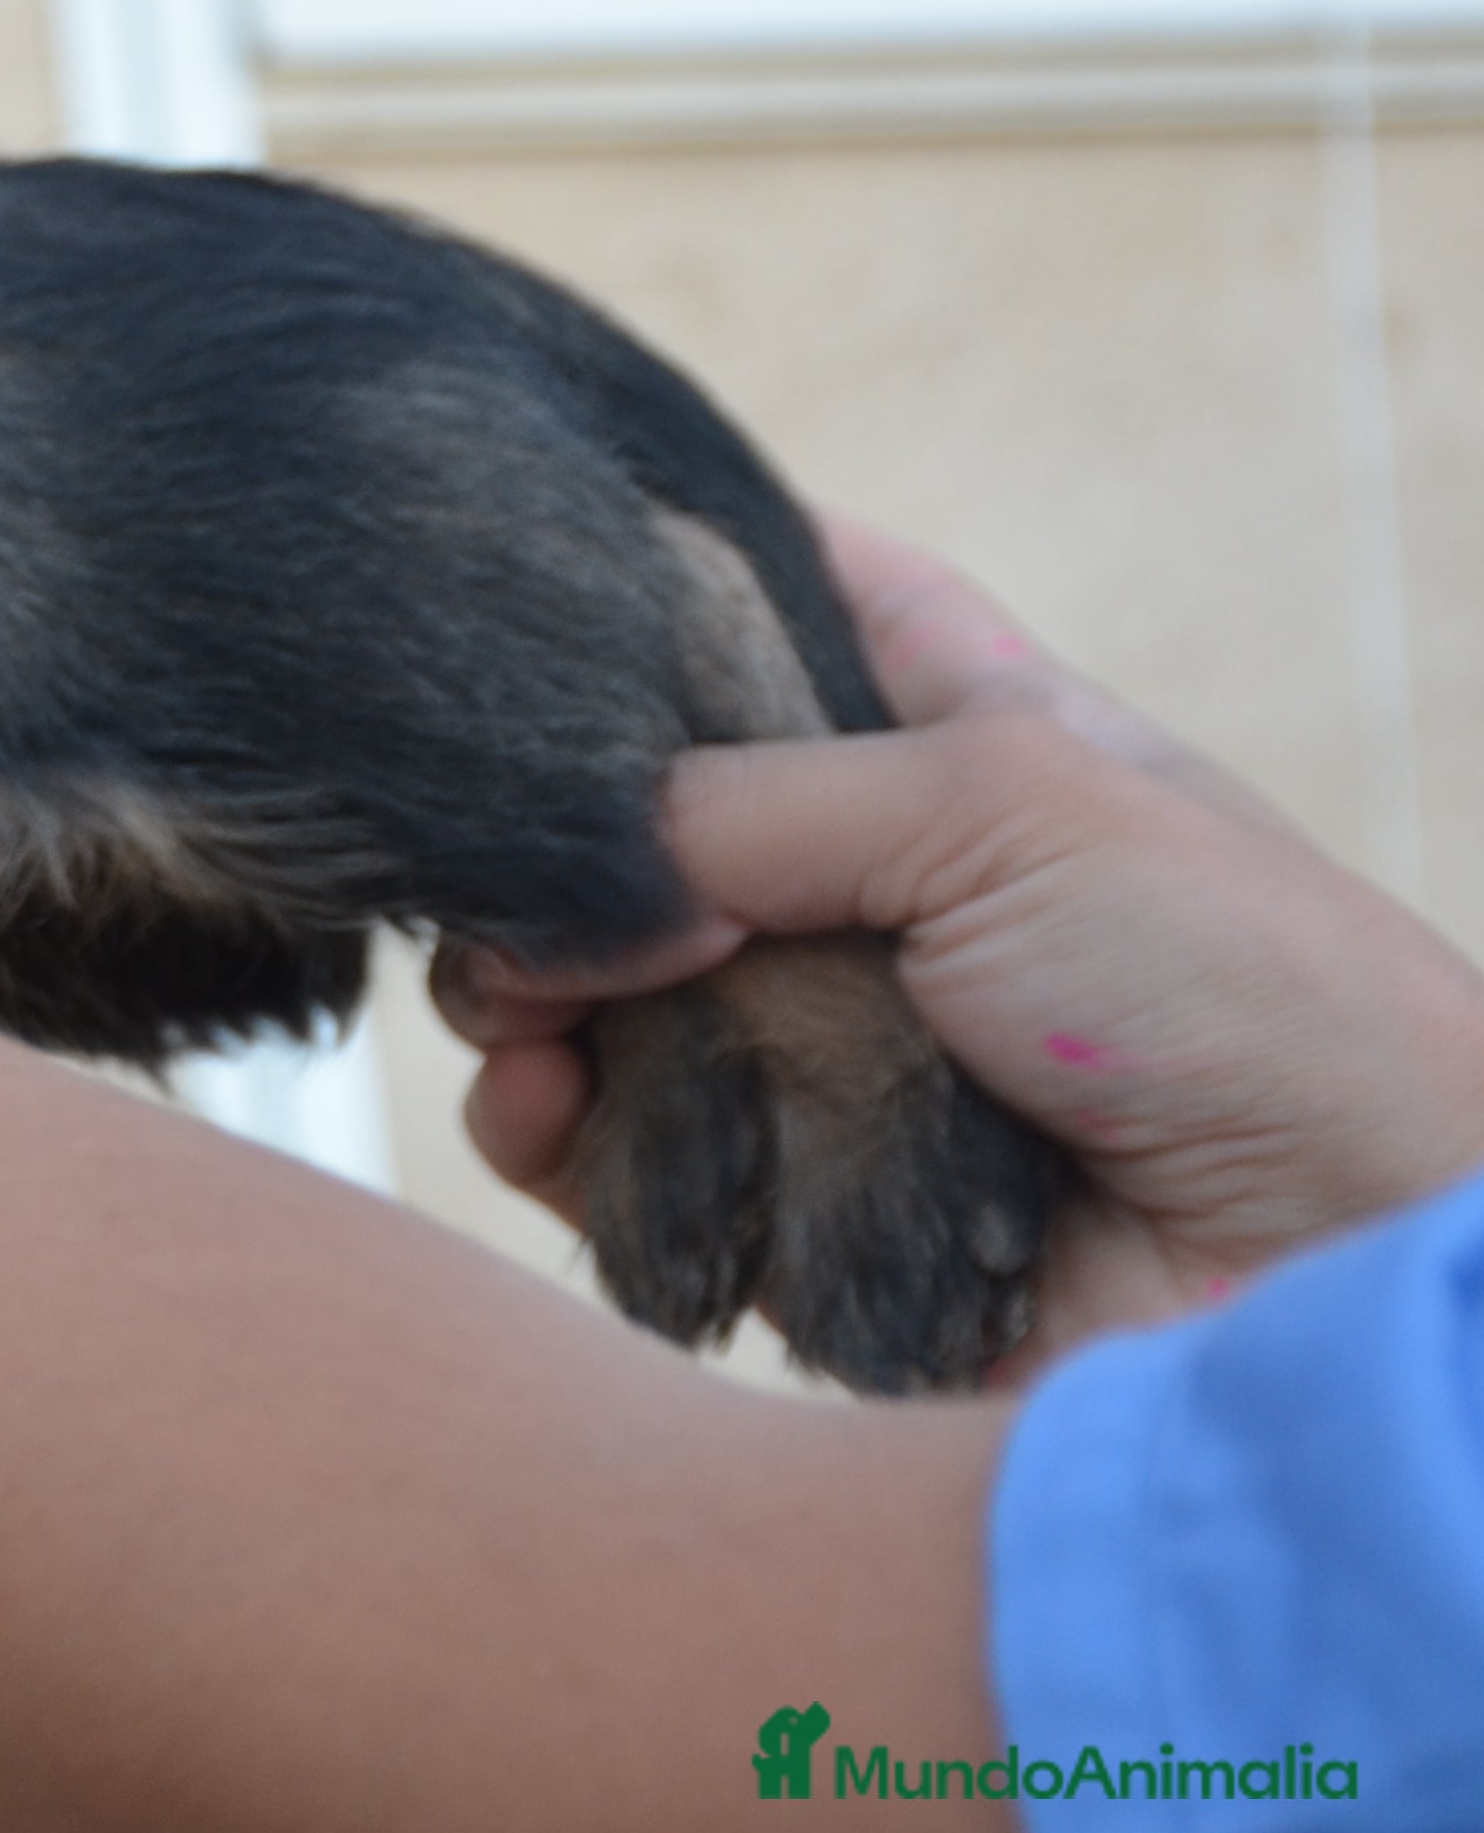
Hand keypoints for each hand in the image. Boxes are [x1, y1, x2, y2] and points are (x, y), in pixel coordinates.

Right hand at [439, 518, 1483, 1372]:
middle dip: (559, 837)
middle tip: (501, 868)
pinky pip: (625, 1154)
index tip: (546, 553)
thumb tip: (554, 896)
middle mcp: (893, 892)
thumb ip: (744, 805)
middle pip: (658, 819)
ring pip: (609, 989)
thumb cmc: (1244, 999)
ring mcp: (838, 1050)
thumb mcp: (1002, 799)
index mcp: (974, 747)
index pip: (817, 608)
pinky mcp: (795, 1202)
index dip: (692, 570)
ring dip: (531, 994)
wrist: (1331, 1279)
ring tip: (523, 1017)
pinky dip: (559, 1135)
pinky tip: (548, 1115)